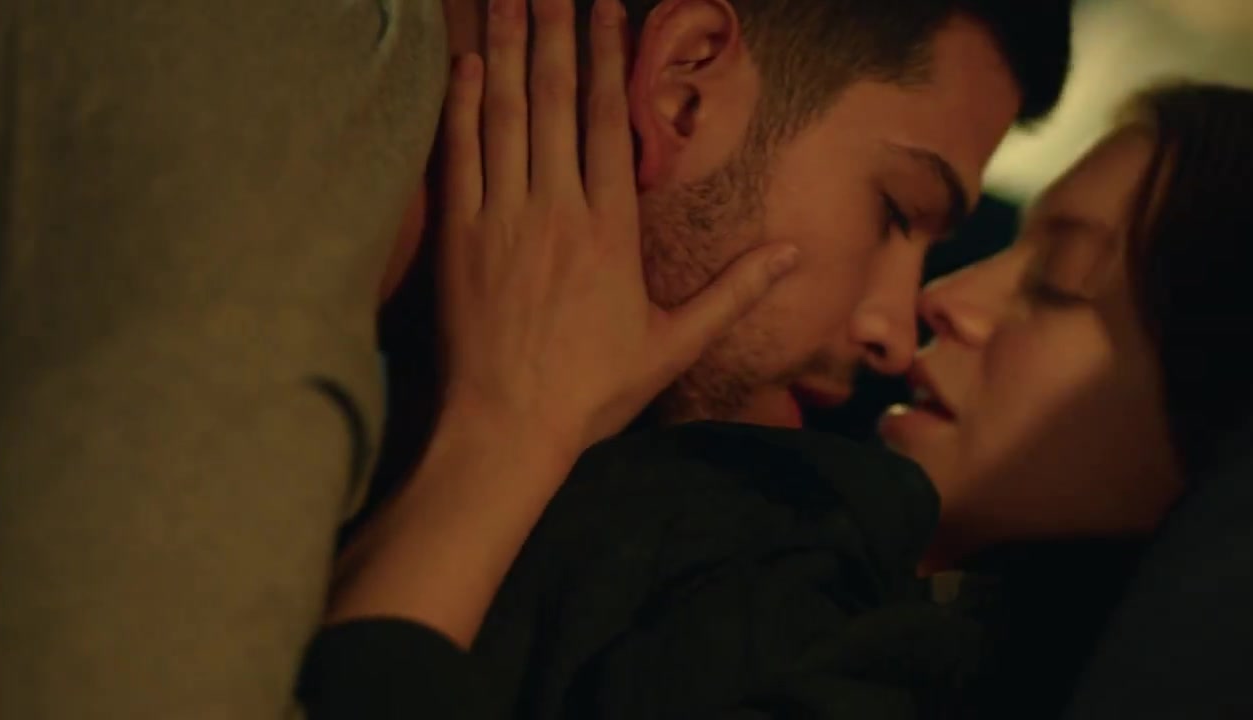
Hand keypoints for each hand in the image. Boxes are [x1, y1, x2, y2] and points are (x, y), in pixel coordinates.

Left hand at [438, 0, 798, 455]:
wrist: (506, 428)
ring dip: (511, 51)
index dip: (610, 58)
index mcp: (611, 230)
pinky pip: (459, 156)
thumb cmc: (591, 391)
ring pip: (506, 116)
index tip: (608, 9)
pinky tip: (470, 64)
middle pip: (557, 102)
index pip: (612, 122)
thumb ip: (733, 291)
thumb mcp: (674, 345)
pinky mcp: (458, 238)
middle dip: (557, 33)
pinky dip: (462, 106)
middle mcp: (556, 209)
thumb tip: (793, 252)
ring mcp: (502, 219)